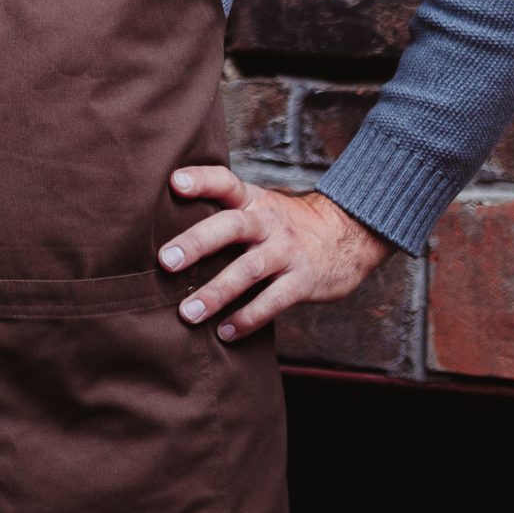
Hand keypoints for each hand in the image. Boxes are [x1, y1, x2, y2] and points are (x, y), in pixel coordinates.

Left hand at [156, 164, 391, 340]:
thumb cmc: (285, 225)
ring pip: (248, 270)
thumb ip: (223, 213)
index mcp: (254, 201)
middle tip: (164, 262)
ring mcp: (287, 251)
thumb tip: (164, 227)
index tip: (174, 183)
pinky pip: (272, 302)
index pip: (226, 182)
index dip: (201, 180)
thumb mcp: (260, 207)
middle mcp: (269, 222)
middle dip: (196, 244)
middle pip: (231, 226)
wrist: (348, 236)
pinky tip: (224, 332)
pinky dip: (247, 318)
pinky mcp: (303, 281)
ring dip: (216, 293)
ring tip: (187, 313)